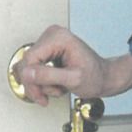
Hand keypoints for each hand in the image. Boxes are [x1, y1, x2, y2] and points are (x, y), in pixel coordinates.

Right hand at [13, 25, 131, 105]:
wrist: (104, 77)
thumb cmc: (95, 76)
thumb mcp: (74, 79)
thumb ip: (49, 76)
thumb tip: (26, 73)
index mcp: (59, 38)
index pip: (29, 60)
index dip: (31, 80)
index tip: (41, 95)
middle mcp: (52, 36)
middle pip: (26, 65)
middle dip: (38, 84)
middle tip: (53, 93)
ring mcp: (48, 43)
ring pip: (28, 70)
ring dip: (41, 85)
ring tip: (59, 87)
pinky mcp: (46, 52)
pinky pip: (33, 70)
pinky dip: (43, 82)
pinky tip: (56, 84)